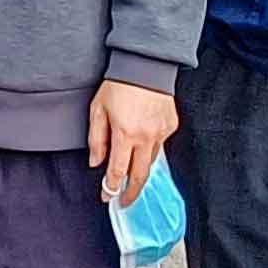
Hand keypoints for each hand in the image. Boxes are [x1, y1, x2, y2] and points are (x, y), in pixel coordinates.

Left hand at [86, 79, 177, 209]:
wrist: (146, 65)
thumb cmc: (118, 85)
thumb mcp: (98, 110)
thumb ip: (96, 139)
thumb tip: (96, 163)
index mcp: (124, 134)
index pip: (117, 172)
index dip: (111, 188)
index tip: (107, 197)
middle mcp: (145, 138)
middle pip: (139, 177)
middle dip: (131, 194)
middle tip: (125, 201)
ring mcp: (161, 133)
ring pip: (150, 163)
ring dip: (140, 171)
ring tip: (131, 176)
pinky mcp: (171, 127)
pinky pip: (159, 146)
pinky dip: (149, 150)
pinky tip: (141, 144)